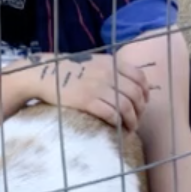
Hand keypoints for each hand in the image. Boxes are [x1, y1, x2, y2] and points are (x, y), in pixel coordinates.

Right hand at [32, 52, 149, 132]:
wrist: (44, 74)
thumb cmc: (69, 70)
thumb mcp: (94, 62)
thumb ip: (111, 69)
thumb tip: (128, 86)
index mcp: (111, 63)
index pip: (139, 77)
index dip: (145, 92)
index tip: (143, 103)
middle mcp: (107, 73)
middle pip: (135, 94)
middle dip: (140, 110)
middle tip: (137, 120)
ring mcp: (97, 87)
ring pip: (126, 107)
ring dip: (132, 121)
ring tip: (129, 128)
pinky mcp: (86, 101)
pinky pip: (111, 114)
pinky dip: (118, 124)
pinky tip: (117, 129)